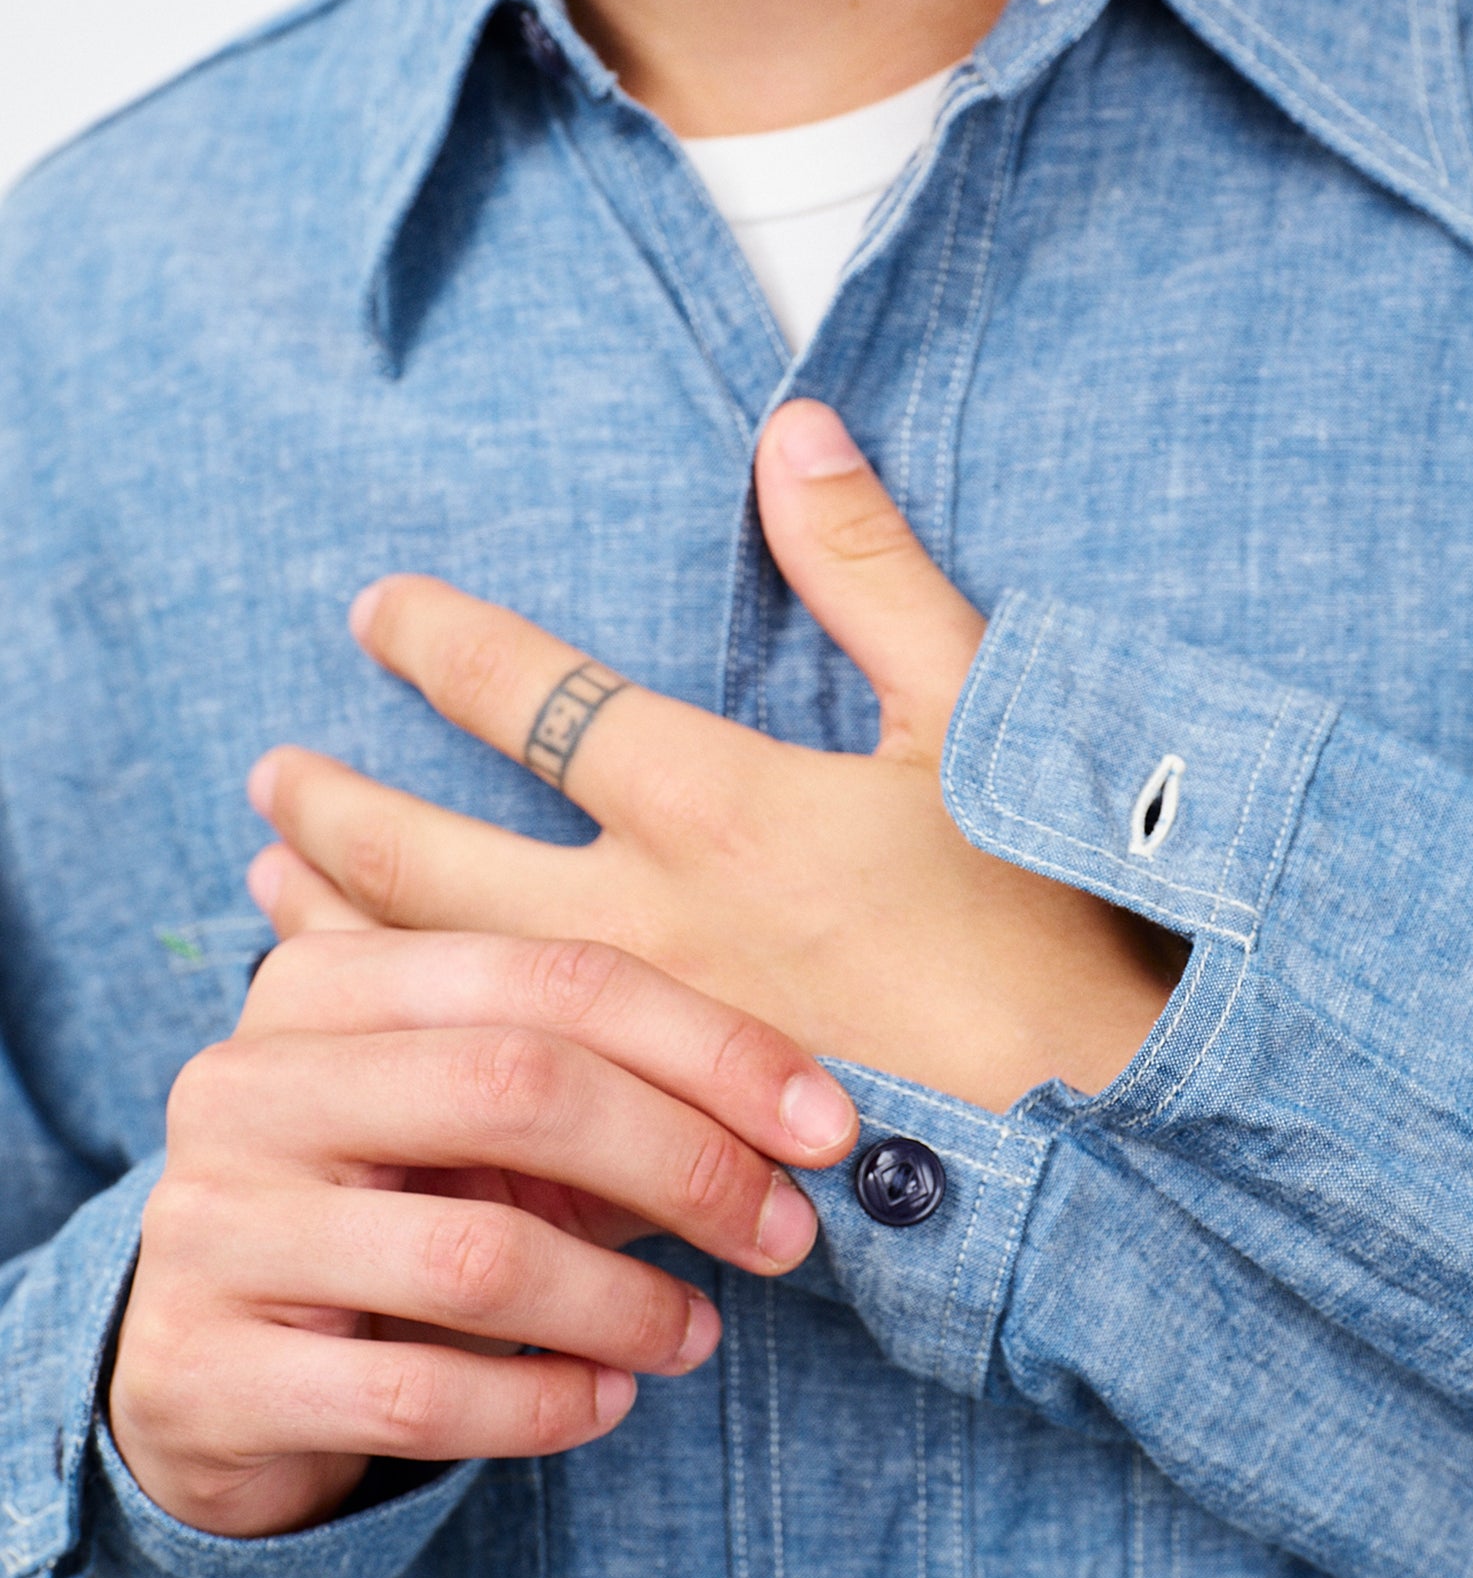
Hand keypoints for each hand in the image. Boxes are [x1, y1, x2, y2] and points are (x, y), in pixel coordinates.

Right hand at [108, 927, 856, 1537]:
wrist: (203, 1368)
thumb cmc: (390, 1211)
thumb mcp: (479, 1127)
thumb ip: (604, 1085)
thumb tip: (808, 1110)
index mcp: (323, 982)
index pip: (554, 977)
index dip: (710, 1044)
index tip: (828, 1122)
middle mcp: (249, 1084)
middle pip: (521, 1085)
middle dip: (686, 1161)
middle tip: (788, 1233)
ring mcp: (211, 1228)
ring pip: (478, 1253)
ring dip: (627, 1302)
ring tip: (699, 1334)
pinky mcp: (204, 1374)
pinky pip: (420, 1393)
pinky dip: (544, 1403)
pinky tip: (606, 1400)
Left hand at [249, 401, 1181, 1113]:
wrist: (1100, 1138)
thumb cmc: (1049, 917)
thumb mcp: (976, 713)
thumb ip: (872, 569)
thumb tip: (794, 431)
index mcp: (714, 808)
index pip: (529, 699)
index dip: (439, 642)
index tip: (377, 612)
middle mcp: (645, 926)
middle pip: (428, 862)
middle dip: (332, 808)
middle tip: (270, 776)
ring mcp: (639, 1048)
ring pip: (437, 984)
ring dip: (337, 930)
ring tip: (267, 894)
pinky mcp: (663, 1145)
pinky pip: (500, 1101)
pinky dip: (419, 1070)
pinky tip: (379, 1058)